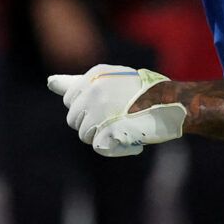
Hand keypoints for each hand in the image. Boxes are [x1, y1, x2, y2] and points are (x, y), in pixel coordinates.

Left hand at [47, 63, 187, 157]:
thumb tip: (49, 82)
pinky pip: (97, 145)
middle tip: (118, 118)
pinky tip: (130, 139)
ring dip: (102, 136)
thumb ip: (78, 83)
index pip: (70, 100)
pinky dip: (114, 147)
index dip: (86, 109)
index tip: (108, 106)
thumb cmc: (144, 93)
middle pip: (74, 120)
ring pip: (84, 134)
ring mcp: (100, 110)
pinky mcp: (107, 129)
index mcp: (94, 75)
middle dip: (91, 124)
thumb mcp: (111, 80)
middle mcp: (94, 90)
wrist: (175, 104)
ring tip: (124, 126)